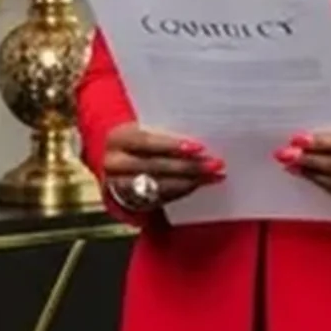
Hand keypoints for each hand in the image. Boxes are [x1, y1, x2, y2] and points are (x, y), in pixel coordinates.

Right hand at [102, 123, 220, 212]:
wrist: (117, 160)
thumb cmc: (139, 139)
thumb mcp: (143, 130)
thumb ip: (163, 132)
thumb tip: (202, 132)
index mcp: (118, 139)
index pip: (146, 142)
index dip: (172, 145)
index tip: (199, 147)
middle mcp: (114, 163)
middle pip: (155, 166)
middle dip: (188, 166)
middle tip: (215, 164)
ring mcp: (120, 185)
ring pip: (160, 185)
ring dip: (191, 181)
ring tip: (214, 175)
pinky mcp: (131, 201)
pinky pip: (161, 198)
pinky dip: (184, 191)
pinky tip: (201, 184)